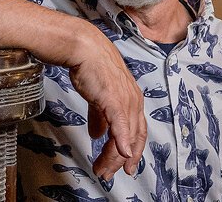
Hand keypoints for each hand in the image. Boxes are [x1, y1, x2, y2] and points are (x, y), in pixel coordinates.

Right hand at [65, 34, 145, 180]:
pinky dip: (122, 141)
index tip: (126, 166)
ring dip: (115, 157)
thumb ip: (100, 117)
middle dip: (122, 160)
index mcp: (132, 100)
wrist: (84, 48)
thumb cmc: (91, 66)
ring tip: (104, 169)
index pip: (137, 132)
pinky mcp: (113, 99)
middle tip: (109, 173)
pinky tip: (122, 153)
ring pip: (125, 136)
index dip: (133, 151)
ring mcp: (125, 100)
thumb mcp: (99, 96)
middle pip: (133, 139)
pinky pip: (120, 124)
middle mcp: (133, 101)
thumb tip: (98, 135)